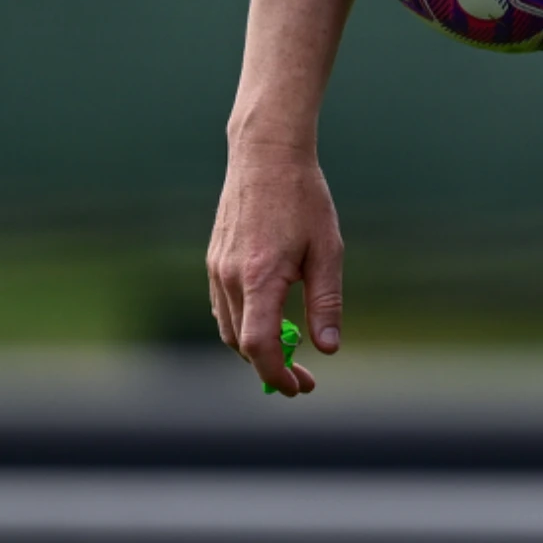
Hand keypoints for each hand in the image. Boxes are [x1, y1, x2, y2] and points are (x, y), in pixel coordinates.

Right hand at [208, 138, 343, 395]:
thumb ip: (326, 302)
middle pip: (242, 344)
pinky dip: (243, 325)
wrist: (266, 155)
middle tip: (303, 378)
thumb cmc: (304, 199)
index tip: (298, 387)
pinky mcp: (214, 260)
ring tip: (290, 354)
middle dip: (270, 367)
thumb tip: (328, 349)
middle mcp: (229, 278)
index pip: (259, 346)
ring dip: (255, 349)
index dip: (276, 374)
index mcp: (259, 278)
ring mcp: (216, 269)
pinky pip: (224, 308)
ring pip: (229, 328)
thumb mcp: (328, 251)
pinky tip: (270, 323)